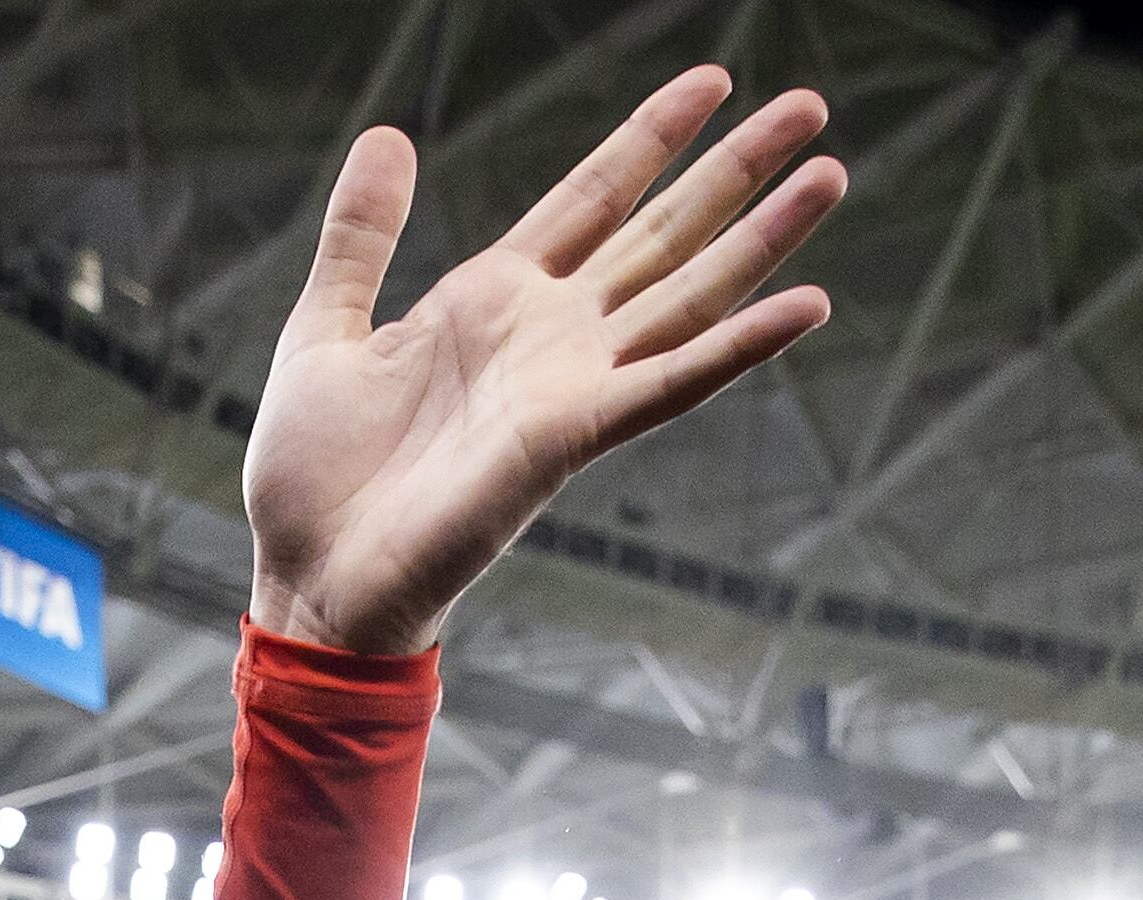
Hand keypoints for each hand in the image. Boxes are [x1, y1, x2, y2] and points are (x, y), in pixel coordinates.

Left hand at [241, 68, 840, 654]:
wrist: (310, 577)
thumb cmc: (314, 476)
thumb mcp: (328, 326)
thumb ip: (362, 235)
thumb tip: (390, 135)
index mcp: (492, 299)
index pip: (594, 196)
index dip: (653, 136)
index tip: (715, 79)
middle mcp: (550, 336)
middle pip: (665, 232)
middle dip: (738, 169)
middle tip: (813, 106)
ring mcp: (571, 385)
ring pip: (691, 294)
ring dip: (764, 238)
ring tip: (832, 175)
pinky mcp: (573, 439)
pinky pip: (673, 384)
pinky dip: (741, 348)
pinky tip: (808, 306)